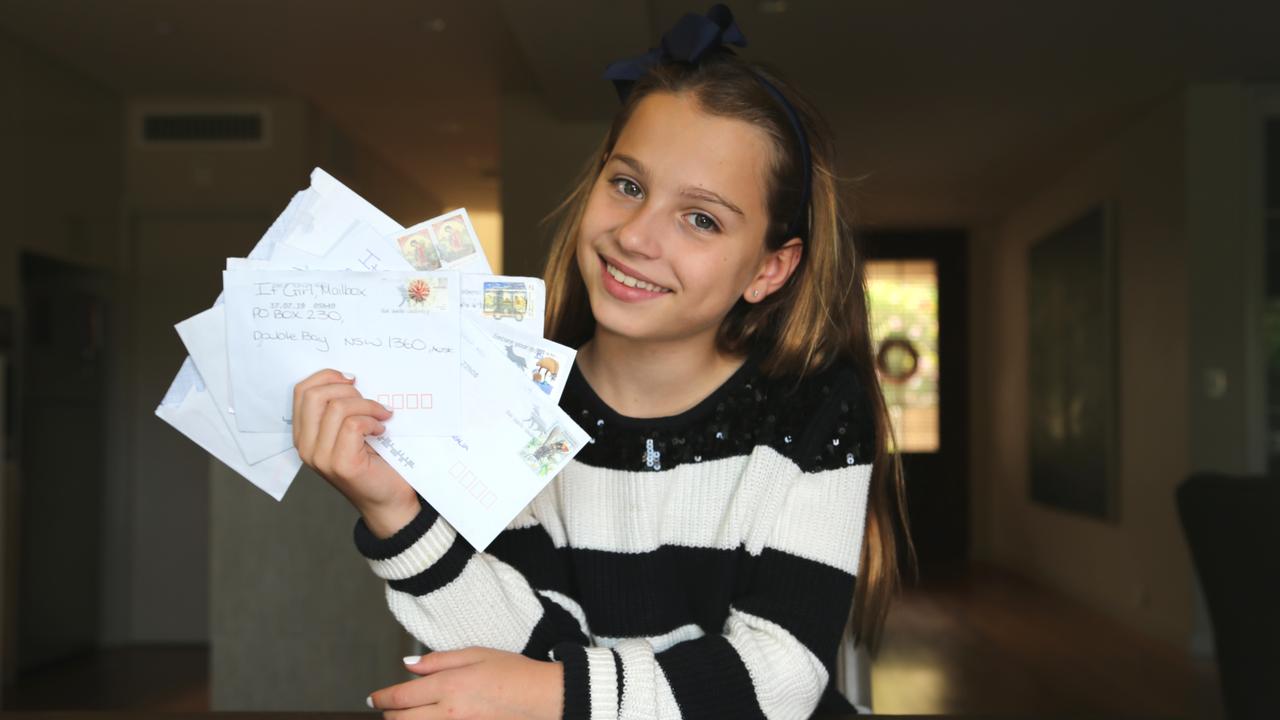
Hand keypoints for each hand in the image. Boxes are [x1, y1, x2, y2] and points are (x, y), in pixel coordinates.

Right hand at [292, 369, 417, 536]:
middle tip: (370, 402)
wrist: (390, 501)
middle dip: (348, 390)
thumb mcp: (351, 430)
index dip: (327, 376)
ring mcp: (321, 458)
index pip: (302, 391)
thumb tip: (350, 377)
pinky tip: (381, 431)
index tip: (353, 381)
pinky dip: (372, 421)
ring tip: (380, 417)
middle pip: (314, 395)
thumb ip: (341, 408)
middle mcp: (306, 446)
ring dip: (367, 406)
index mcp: (304, 434)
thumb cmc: (375, 462)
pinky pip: (353, 425)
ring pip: (337, 408)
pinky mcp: (341, 464)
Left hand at [368, 647, 563, 719]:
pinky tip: (429, 719)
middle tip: (386, 709)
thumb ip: (439, 660)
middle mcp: (449, 713)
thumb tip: (409, 665)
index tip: (373, 699)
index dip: (382, 699)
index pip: (401, 697)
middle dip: (389, 715)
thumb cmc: (514, 672)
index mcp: (449, 686)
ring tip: (404, 716)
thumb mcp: (476, 654)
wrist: (543, 698)